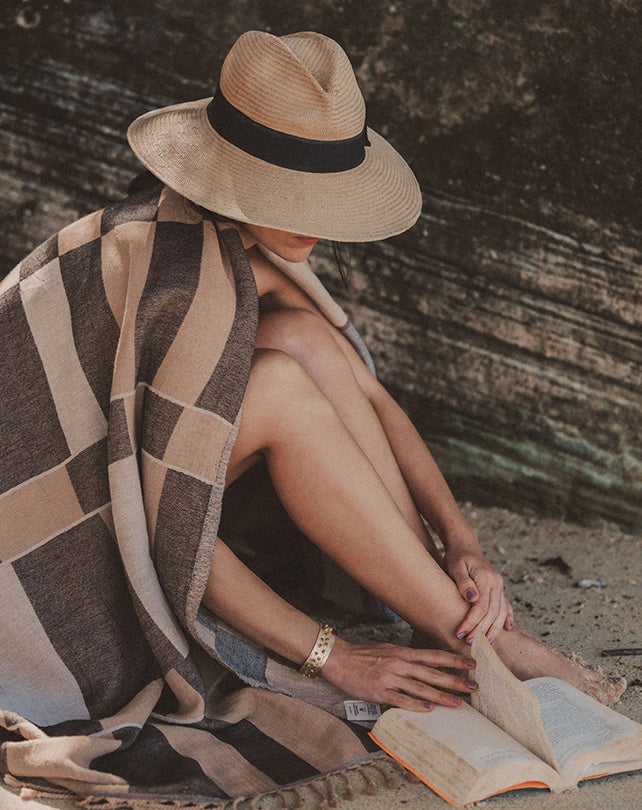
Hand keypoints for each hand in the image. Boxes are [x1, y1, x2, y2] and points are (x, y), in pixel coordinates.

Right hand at [321, 638, 476, 711]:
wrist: (339, 659)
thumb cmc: (364, 655)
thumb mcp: (388, 649)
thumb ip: (406, 656)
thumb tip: (425, 662)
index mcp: (403, 653)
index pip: (433, 656)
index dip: (453, 659)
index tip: (471, 663)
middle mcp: (399, 663)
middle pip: (432, 672)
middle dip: (454, 679)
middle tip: (473, 686)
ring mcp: (390, 677)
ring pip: (420, 687)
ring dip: (441, 695)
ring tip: (457, 702)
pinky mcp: (379, 691)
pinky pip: (400, 699)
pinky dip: (415, 704)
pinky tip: (428, 709)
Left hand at [445, 543, 513, 643]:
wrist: (465, 544)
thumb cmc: (456, 556)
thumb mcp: (455, 566)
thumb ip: (463, 581)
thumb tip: (472, 598)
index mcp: (486, 578)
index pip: (481, 607)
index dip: (472, 622)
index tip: (460, 633)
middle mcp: (497, 583)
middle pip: (493, 612)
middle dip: (481, 630)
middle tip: (469, 642)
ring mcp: (500, 586)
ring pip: (501, 612)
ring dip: (494, 629)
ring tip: (486, 643)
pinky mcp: (499, 588)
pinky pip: (506, 605)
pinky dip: (508, 618)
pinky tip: (508, 629)